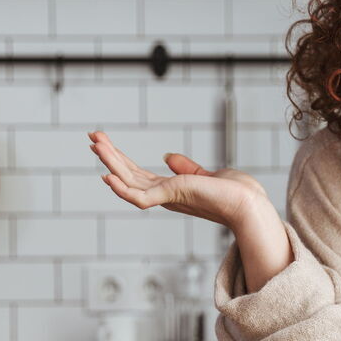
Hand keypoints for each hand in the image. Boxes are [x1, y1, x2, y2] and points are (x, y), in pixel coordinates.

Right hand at [89, 131, 266, 227]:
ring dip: (110, 164)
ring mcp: (166, 198)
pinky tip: (107, 177)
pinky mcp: (171, 197)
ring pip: (129, 182)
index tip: (104, 142)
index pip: (137, 173)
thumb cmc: (235, 193)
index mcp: (170, 190)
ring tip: (94, 146)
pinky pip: (140, 197)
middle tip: (91, 137)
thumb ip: (185, 168)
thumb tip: (168, 157)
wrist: (249, 203)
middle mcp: (164, 195)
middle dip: (109, 156)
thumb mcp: (205, 174)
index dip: (119, 159)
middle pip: (128, 175)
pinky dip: (122, 189)